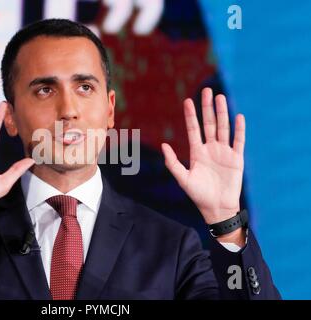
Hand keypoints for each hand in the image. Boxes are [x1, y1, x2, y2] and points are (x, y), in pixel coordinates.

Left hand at [161, 88, 244, 224]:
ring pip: (223, 128)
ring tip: (220, 98)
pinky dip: (239, 129)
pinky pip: (238, 141)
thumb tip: (163, 145)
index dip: (191, 115)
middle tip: (207, 91)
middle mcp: (210, 149)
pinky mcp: (236, 158)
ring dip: (222, 113)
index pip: (193, 129)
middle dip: (207, 108)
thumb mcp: (182, 179)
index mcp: (197, 152)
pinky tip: (238, 116)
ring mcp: (224, 152)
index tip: (188, 101)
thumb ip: (172, 163)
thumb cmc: (198, 195)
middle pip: (209, 124)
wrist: (216, 208)